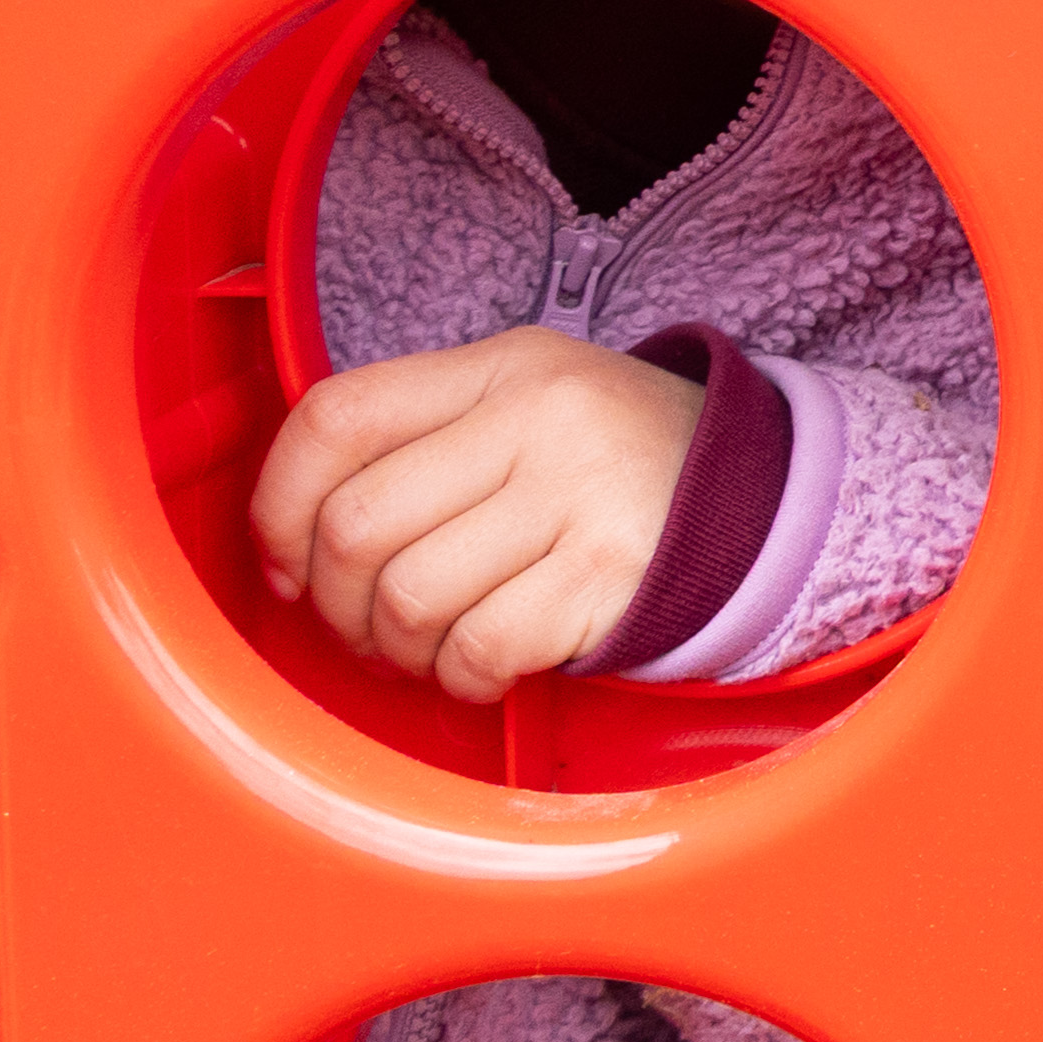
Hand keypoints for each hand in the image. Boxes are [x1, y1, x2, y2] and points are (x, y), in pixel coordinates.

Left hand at [248, 326, 698, 701]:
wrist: (764, 499)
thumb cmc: (611, 466)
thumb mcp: (528, 405)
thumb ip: (423, 439)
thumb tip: (292, 534)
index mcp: (504, 364)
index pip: (338, 416)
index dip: (279, 503)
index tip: (285, 560)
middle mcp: (539, 417)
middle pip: (358, 523)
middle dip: (335, 602)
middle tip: (361, 625)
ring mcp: (578, 495)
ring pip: (409, 598)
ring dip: (398, 650)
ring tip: (427, 647)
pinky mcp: (608, 578)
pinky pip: (480, 648)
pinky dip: (461, 677)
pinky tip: (484, 665)